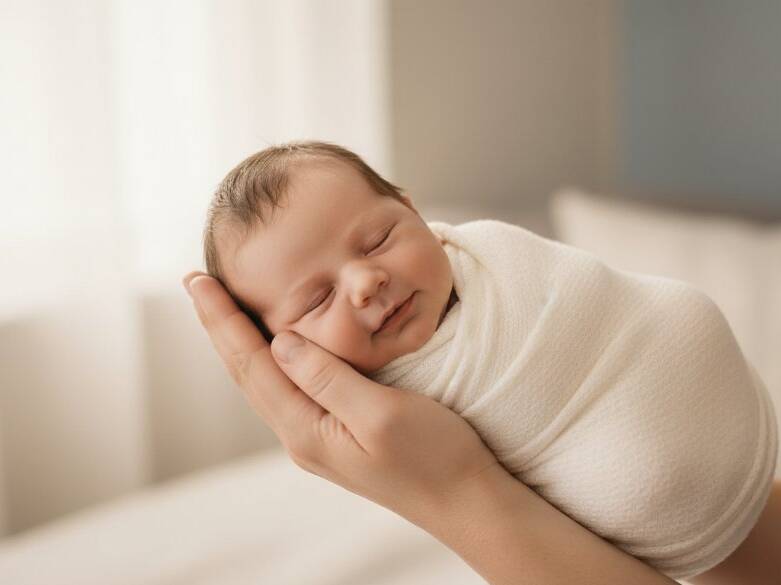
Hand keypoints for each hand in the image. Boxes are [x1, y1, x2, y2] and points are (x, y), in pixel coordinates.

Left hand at [182, 271, 499, 523]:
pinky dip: (272, 357)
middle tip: (198, 283)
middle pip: (249, 372)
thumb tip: (281, 341)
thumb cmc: (434, 458)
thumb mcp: (382, 414)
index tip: (198, 281)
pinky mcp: (338, 434)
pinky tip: (276, 346)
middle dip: (221, 326)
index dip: (222, 321)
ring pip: (267, 381)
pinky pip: (291, 388)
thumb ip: (329, 378)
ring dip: (241, 341)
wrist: (466, 501)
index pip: (251, 364)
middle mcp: (303, 435)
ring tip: (223, 308)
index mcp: (307, 429)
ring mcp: (319, 438)